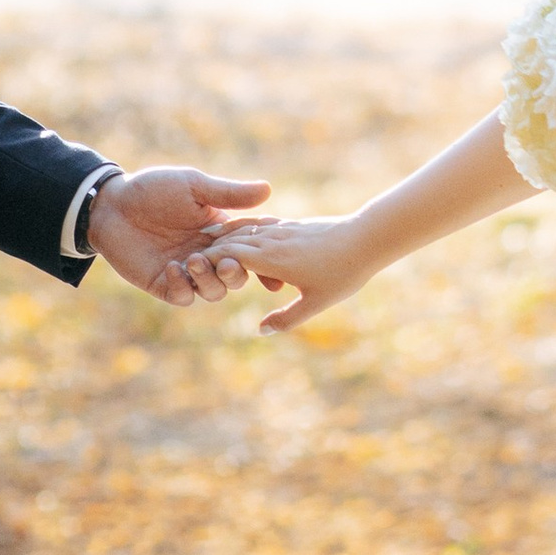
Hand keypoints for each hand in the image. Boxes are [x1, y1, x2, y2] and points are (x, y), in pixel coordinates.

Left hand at [88, 166, 269, 304]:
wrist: (112, 204)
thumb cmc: (153, 189)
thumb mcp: (193, 186)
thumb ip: (228, 194)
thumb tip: (267, 189)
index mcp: (222, 233)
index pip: (252, 250)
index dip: (265, 258)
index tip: (275, 262)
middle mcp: (209, 255)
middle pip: (236, 276)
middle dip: (236, 273)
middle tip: (226, 263)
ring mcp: (187, 272)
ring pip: (213, 291)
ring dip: (209, 280)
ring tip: (193, 259)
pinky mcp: (164, 284)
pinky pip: (182, 296)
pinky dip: (182, 286)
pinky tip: (171, 267)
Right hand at [197, 210, 380, 335]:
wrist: (368, 238)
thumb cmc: (344, 274)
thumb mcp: (315, 303)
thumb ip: (287, 318)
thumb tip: (261, 331)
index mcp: (272, 259)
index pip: (228, 255)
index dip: (208, 261)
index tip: (190, 268)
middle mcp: (272, 240)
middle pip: (231, 239)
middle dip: (209, 248)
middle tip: (188, 256)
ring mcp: (283, 228)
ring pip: (245, 228)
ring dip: (225, 234)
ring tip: (205, 238)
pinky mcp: (293, 224)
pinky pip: (261, 223)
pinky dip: (245, 227)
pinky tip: (242, 232)